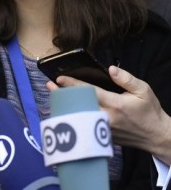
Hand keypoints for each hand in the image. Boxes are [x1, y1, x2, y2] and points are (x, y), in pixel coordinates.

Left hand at [49, 66, 170, 163]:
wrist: (156, 136)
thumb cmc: (150, 112)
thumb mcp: (143, 91)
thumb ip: (126, 79)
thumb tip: (110, 69)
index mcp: (116, 104)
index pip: (89, 92)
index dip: (73, 85)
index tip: (59, 78)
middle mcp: (107, 118)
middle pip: (79, 105)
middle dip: (63, 95)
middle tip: (50, 85)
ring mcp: (103, 129)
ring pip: (79, 116)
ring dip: (66, 105)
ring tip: (53, 95)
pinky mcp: (103, 137)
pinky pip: (85, 125)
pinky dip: (74, 115)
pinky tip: (66, 108)